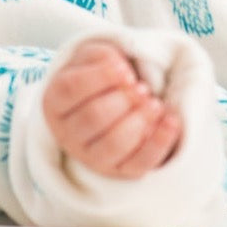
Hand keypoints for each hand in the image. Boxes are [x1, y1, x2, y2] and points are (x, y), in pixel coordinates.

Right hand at [41, 41, 181, 179]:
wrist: (104, 106)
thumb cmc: (97, 79)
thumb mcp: (91, 58)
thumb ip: (101, 56)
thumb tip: (121, 69)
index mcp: (55, 102)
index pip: (72, 89)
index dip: (101, 77)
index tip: (125, 70)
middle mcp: (68, 134)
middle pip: (93, 117)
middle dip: (123, 99)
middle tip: (142, 88)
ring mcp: (92, 157)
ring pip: (113, 144)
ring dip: (139, 120)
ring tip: (154, 103)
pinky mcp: (119, 171)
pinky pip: (140, 162)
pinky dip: (159, 142)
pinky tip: (171, 120)